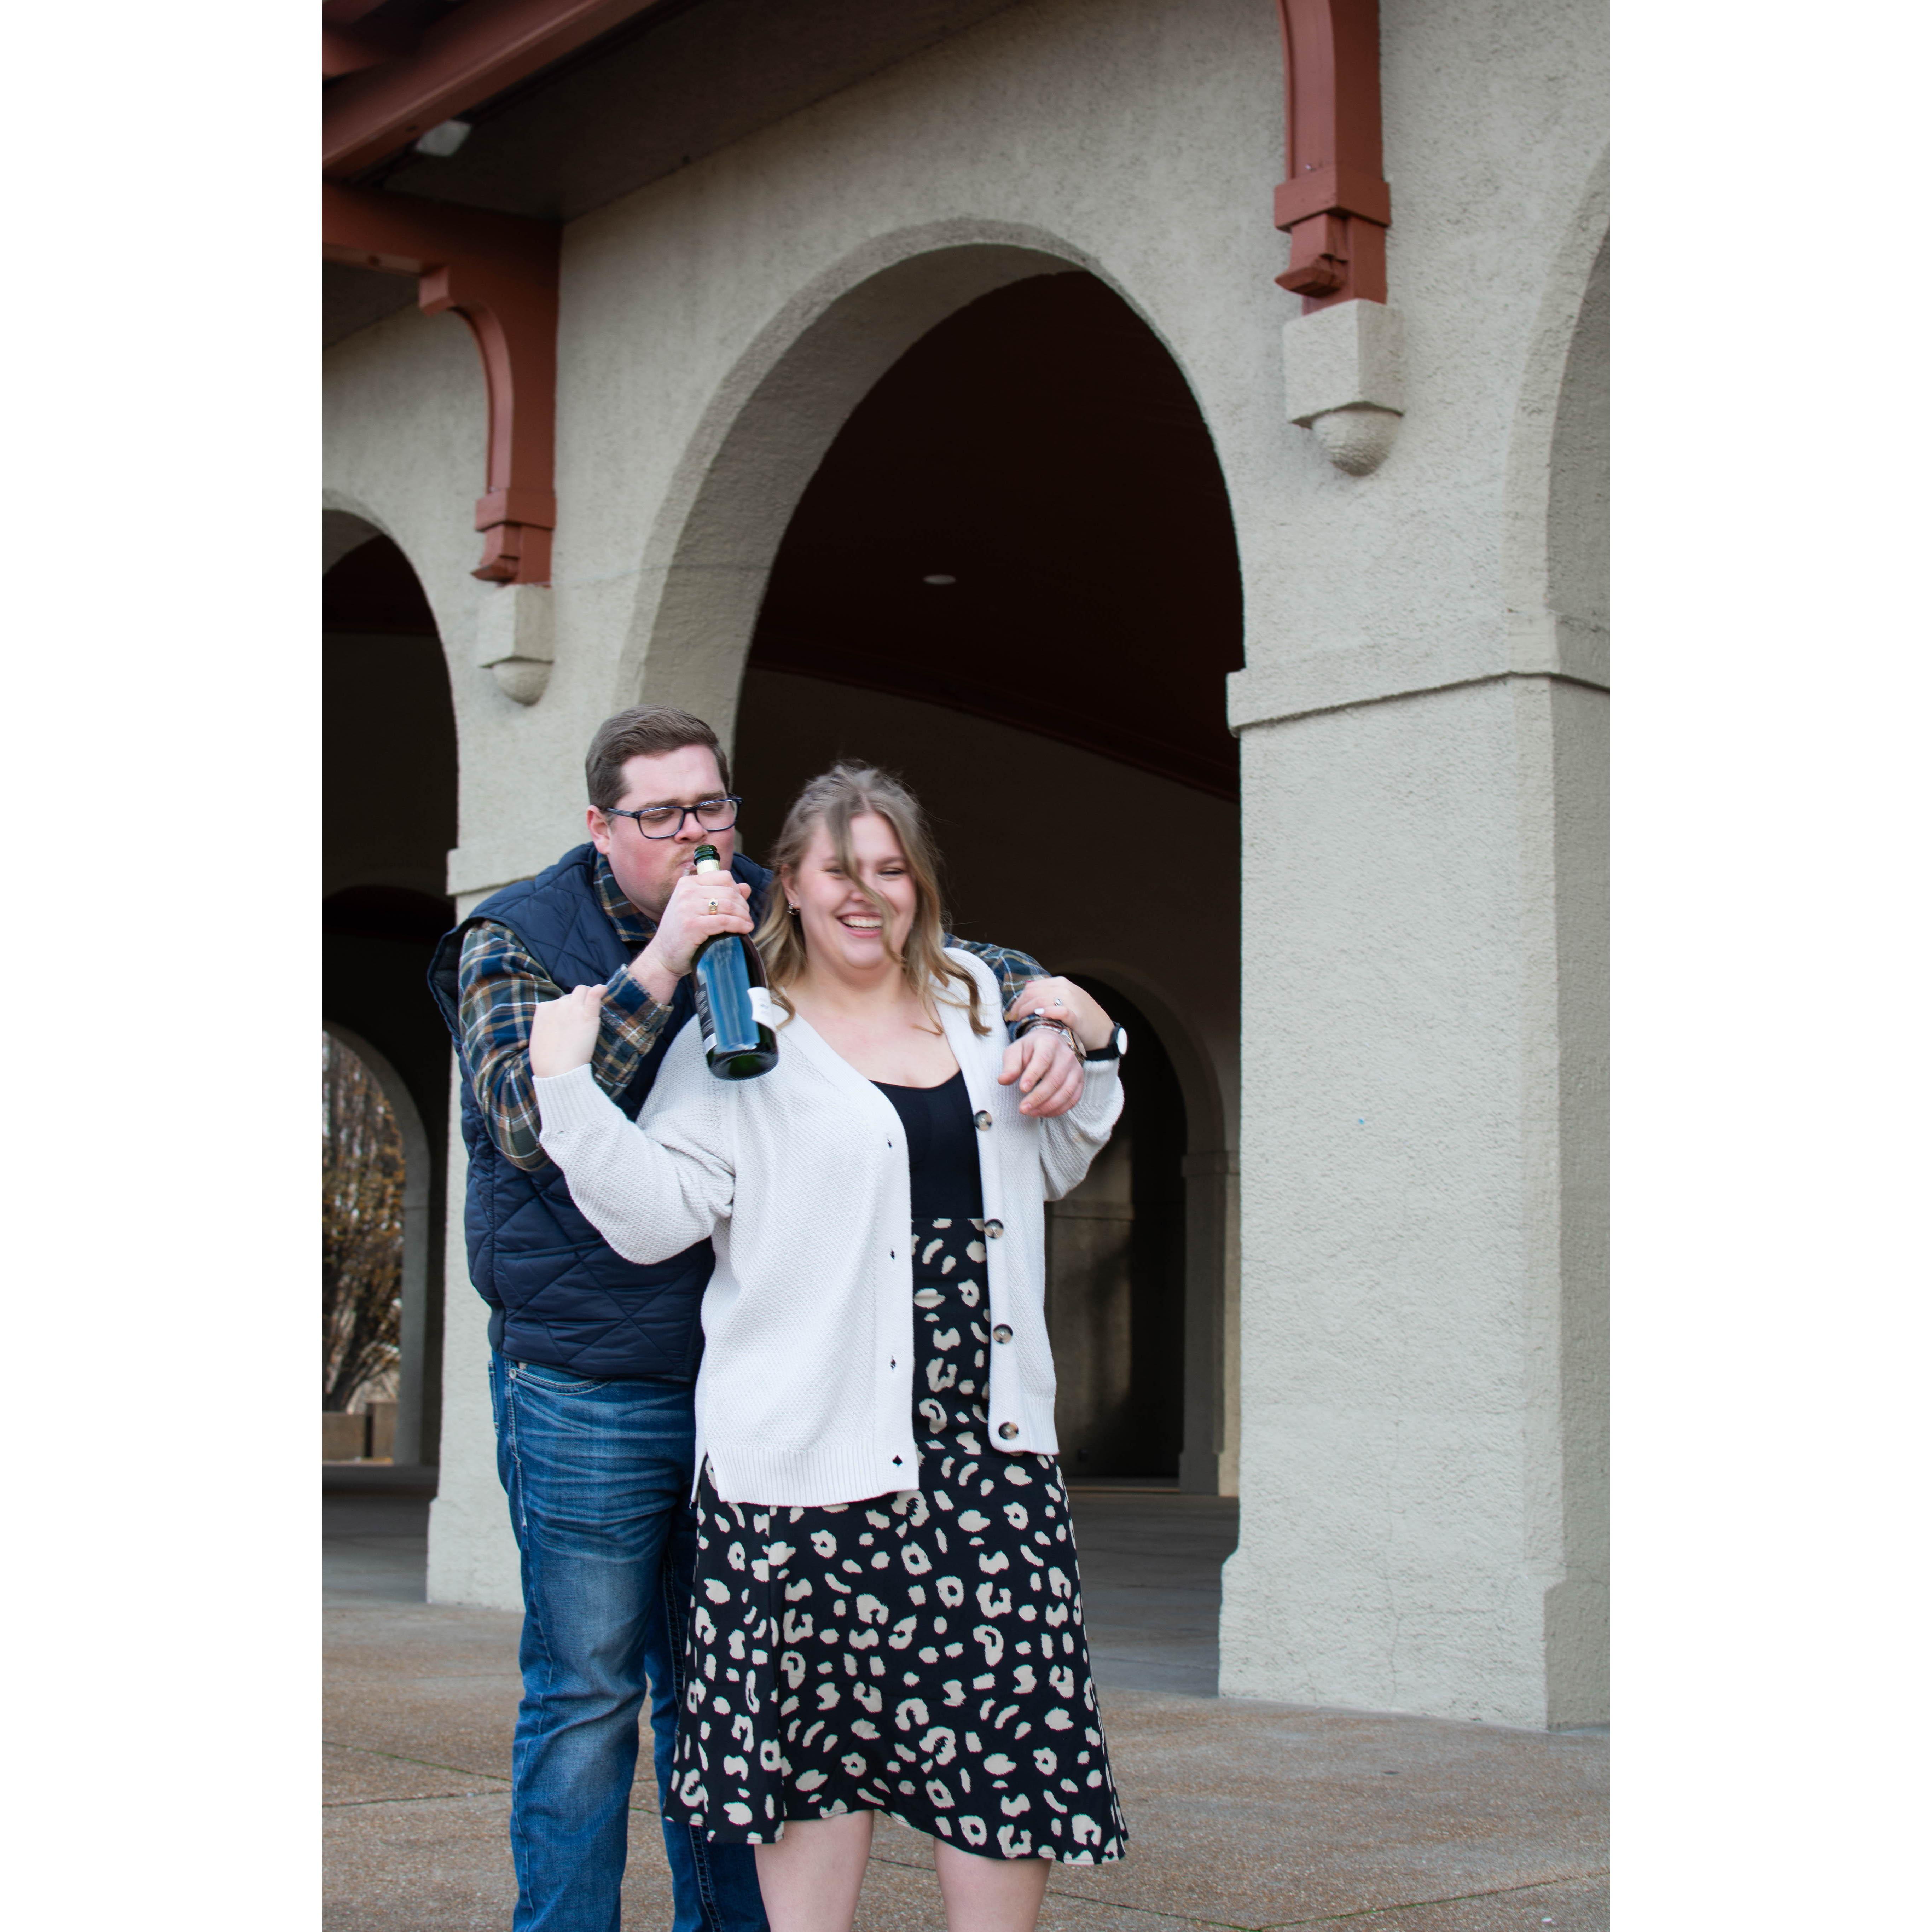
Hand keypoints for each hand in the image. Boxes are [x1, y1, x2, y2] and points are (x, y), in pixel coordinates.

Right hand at [530, 984, 604, 1076]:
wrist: (557, 1071)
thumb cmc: (547, 1061)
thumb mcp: (539, 1037)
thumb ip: (548, 1024)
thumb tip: (556, 1023)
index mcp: (543, 1009)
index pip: (557, 1002)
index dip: (565, 1010)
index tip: (568, 1021)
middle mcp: (557, 1004)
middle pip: (570, 995)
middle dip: (575, 1002)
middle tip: (581, 1016)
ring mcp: (572, 1008)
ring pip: (581, 990)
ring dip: (587, 995)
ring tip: (592, 1004)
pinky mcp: (588, 1015)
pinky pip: (594, 994)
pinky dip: (600, 989)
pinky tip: (604, 989)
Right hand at [630, 871, 755, 1003]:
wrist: (662, 956)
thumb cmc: (683, 933)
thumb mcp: (698, 909)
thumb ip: (721, 895)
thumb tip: (746, 887)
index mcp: (687, 883)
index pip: (723, 876)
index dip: (737, 890)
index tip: (741, 905)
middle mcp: (686, 891)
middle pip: (729, 891)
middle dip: (743, 906)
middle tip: (746, 918)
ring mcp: (687, 908)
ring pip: (729, 905)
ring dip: (743, 916)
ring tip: (747, 925)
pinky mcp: (692, 925)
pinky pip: (724, 921)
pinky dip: (739, 925)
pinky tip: (744, 930)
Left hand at [998, 979, 1110, 1118]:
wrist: (1052, 1042)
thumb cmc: (1031, 1049)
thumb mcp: (1016, 1051)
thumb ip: (1010, 1065)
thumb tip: (1003, 1080)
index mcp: (1048, 1043)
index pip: (1043, 1060)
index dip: (1033, 1076)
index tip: (1022, 1089)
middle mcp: (1066, 1055)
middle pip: (1055, 1079)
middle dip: (1038, 1097)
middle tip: (1023, 1109)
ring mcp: (1075, 1068)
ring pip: (1066, 1091)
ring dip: (1048, 1106)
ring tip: (1031, 1113)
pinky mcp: (1079, 1080)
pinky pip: (1073, 1098)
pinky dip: (1059, 1109)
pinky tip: (1044, 1113)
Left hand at [1003, 978, 1112, 1052]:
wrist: (1104, 1032)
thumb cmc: (1082, 1018)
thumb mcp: (1067, 999)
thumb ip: (1049, 994)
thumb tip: (1028, 990)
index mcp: (1061, 983)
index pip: (1032, 988)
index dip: (1018, 1000)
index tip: (1012, 1012)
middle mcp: (1065, 988)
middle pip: (1032, 993)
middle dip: (1018, 1006)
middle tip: (1011, 1019)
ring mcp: (1072, 1000)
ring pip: (1041, 1000)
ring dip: (1026, 1011)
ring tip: (1019, 1021)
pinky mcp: (1077, 1015)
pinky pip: (1059, 1011)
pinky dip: (1046, 1012)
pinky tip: (1038, 1016)